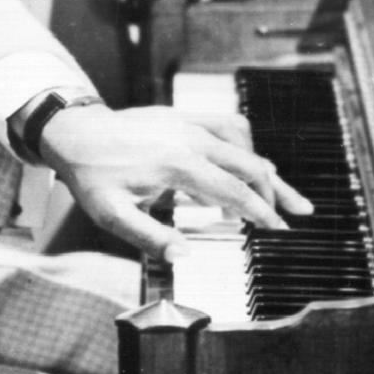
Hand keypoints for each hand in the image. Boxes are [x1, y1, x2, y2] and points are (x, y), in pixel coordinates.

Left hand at [36, 102, 308, 258]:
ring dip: (266, 168)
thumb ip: (149, 237)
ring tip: (283, 191)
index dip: (261, 213)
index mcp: (179, 166)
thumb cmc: (92, 178)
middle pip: (250, 165)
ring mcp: (190, 123)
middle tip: (297, 214)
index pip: (235, 192)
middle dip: (276, 192)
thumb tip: (185, 258)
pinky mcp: (185, 115)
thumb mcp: (112, 215)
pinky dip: (245, 144)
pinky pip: (228, 124)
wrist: (75, 133)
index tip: (279, 230)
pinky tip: (249, 161)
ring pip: (244, 144)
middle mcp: (192, 140)